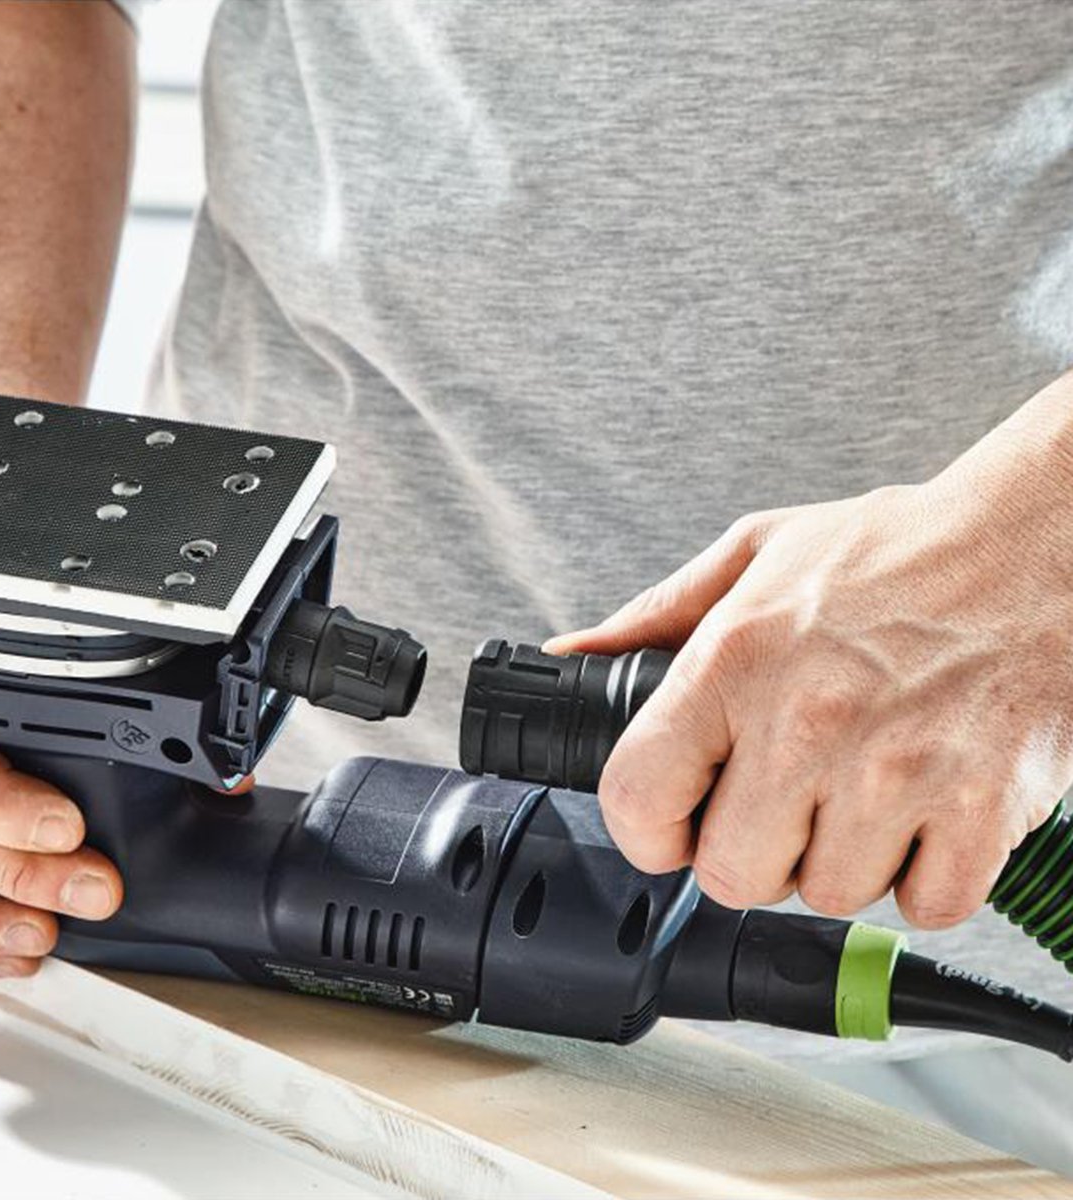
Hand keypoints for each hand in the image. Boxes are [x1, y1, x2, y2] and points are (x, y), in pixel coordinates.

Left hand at [548, 378, 1072, 927]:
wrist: (1037, 541)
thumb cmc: (897, 551)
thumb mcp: (756, 555)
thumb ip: (654, 616)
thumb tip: (574, 655)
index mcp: (736, 660)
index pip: (639, 798)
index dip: (646, 828)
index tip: (671, 822)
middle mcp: (808, 722)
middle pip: (730, 874)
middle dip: (747, 849)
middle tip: (783, 800)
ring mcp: (897, 773)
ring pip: (827, 894)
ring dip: (837, 858)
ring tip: (860, 789)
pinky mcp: (984, 809)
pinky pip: (924, 906)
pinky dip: (921, 876)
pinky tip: (922, 814)